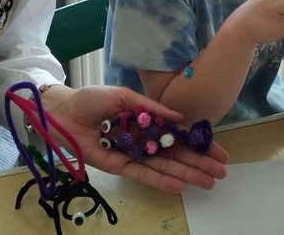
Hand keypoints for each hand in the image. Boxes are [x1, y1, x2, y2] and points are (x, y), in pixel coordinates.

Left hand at [45, 85, 228, 193]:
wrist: (62, 111)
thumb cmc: (90, 100)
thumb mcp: (123, 96)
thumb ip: (150, 108)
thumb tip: (179, 117)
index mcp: (145, 121)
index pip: (177, 134)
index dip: (197, 143)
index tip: (218, 151)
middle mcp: (142, 139)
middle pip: (175, 153)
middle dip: (198, 162)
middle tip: (221, 172)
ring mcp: (132, 154)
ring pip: (164, 166)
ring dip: (186, 174)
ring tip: (209, 182)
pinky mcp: (119, 166)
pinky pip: (143, 174)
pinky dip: (162, 180)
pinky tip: (181, 186)